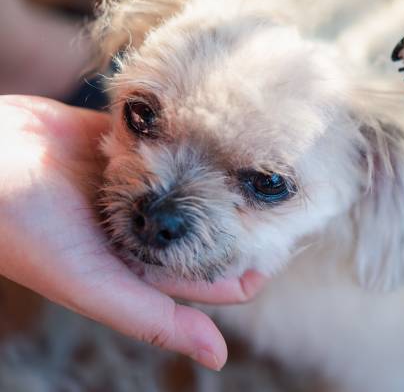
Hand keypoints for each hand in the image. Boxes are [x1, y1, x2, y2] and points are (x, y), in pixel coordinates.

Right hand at [0, 96, 265, 369]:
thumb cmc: (29, 233)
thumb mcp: (94, 286)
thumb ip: (155, 321)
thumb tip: (219, 358)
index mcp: (138, 266)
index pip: (207, 276)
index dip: (245, 268)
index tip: (283, 247)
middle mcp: (141, 227)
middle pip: (208, 229)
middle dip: (242, 219)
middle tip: (284, 199)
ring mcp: (134, 185)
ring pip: (193, 184)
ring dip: (222, 177)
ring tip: (265, 165)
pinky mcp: (124, 144)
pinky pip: (169, 144)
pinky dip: (192, 142)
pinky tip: (227, 133)